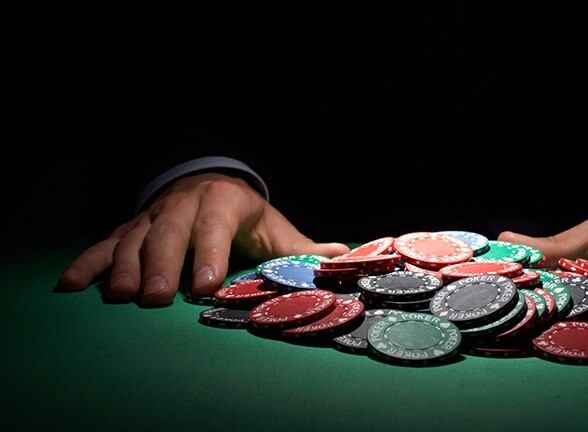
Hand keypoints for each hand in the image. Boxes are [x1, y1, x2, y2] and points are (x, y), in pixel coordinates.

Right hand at [56, 173, 349, 305]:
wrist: (207, 183)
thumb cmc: (245, 215)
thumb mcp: (274, 226)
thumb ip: (303, 248)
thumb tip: (345, 256)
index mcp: (223, 202)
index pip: (215, 226)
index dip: (208, 254)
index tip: (203, 286)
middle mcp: (182, 205)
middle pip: (168, 233)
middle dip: (160, 265)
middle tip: (152, 298)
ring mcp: (151, 216)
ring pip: (133, 239)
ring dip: (122, 267)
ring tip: (117, 297)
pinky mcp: (128, 229)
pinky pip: (104, 244)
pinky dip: (87, 264)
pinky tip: (70, 286)